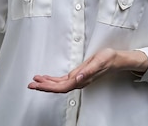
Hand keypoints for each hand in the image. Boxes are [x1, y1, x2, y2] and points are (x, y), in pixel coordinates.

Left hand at [27, 48, 147, 92]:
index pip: (61, 86)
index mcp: (81, 79)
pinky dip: (53, 79)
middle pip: (57, 87)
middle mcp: (78, 81)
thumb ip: (88, 71)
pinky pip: (62, 80)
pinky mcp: (78, 75)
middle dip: (43, 86)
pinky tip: (46, 78)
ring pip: (59, 85)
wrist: (116, 60)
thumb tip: (77, 78)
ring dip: (46, 83)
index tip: (37, 84)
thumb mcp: (98, 61)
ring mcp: (78, 79)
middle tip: (30, 84)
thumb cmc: (109, 59)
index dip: (48, 87)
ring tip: (35, 81)